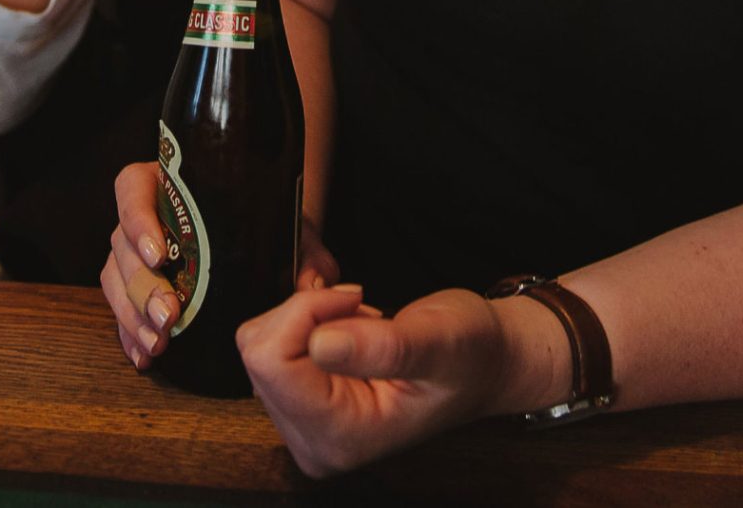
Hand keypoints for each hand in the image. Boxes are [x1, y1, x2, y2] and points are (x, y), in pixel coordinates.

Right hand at [101, 164, 341, 370]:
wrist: (268, 243)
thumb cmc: (271, 225)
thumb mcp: (292, 230)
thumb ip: (308, 254)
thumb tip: (311, 285)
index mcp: (170, 186)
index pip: (133, 188)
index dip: (137, 219)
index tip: (160, 254)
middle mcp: (144, 217)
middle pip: (121, 244)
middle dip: (141, 285)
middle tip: (169, 315)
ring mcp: (135, 255)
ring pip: (115, 280)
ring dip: (132, 315)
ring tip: (159, 343)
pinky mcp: (135, 290)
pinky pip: (120, 311)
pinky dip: (130, 335)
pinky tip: (146, 356)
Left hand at [237, 286, 509, 477]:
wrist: (483, 362)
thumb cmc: (469, 355)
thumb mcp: (436, 343)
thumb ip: (381, 348)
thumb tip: (319, 343)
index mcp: (342, 437)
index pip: (271, 361)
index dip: (304, 312)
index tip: (352, 300)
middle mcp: (313, 441)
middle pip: (259, 352)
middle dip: (306, 313)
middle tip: (362, 312)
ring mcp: (303, 425)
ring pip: (260, 343)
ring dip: (306, 316)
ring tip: (361, 324)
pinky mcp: (298, 403)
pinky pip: (270, 345)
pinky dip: (302, 321)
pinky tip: (346, 329)